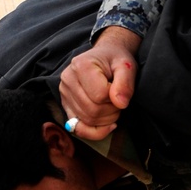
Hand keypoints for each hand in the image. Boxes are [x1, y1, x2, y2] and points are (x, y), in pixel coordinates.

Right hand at [59, 26, 140, 141]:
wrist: (105, 57)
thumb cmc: (115, 60)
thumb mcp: (126, 65)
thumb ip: (125, 83)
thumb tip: (120, 104)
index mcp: (81, 65)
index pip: (99, 95)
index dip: (115, 98)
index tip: (119, 89)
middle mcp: (68, 79)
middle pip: (92, 110)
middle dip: (112, 111)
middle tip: (120, 100)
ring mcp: (64, 94)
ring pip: (88, 120)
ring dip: (107, 119)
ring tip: (113, 105)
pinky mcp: (66, 106)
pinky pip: (78, 129)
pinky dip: (96, 132)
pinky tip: (108, 126)